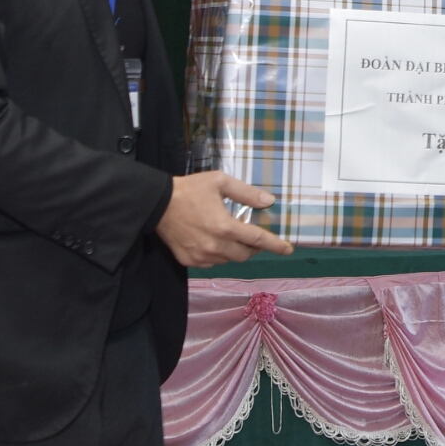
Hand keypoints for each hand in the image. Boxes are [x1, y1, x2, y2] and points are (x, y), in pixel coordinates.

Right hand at [160, 170, 295, 267]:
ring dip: (234, 250)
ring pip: (228, 260)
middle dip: (253, 247)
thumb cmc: (190, 190)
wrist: (156, 203)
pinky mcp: (189, 260)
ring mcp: (201, 256)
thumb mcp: (220, 182)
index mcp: (225, 227)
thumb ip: (246, 193)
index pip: (258, 240)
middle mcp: (215, 246)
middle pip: (245, 255)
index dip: (276, 245)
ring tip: (229, 236)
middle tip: (251, 237)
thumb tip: (268, 201)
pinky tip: (212, 242)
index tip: (288, 250)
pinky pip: (211, 263)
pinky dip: (217, 255)